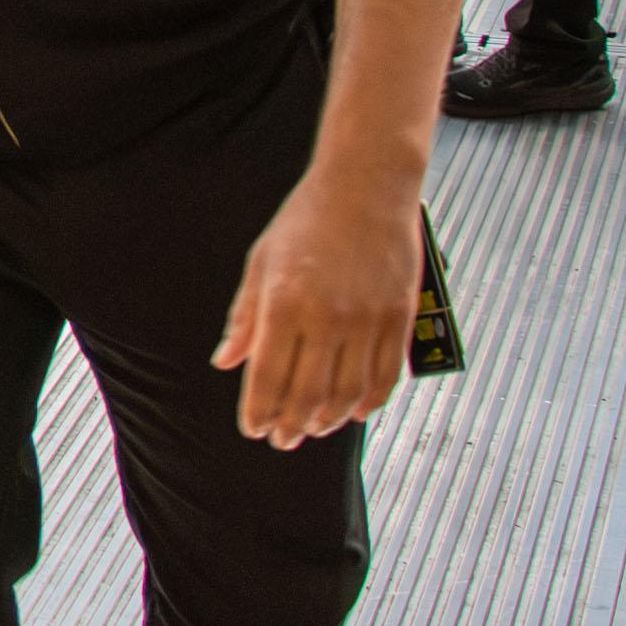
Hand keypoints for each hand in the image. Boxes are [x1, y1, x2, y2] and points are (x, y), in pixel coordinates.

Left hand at [213, 161, 421, 446]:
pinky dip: (370, 402)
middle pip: (308, 394)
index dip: (259, 412)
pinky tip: (354, 411)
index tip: (254, 429)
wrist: (366, 186)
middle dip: (291, 425)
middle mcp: (327, 317)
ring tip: (313, 428)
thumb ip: (245, 318)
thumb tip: (226, 362)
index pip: (268, 377)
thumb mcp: (261, 263)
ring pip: (348, 394)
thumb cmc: (308, 218)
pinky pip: (387, 376)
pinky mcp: (398, 317)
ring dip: (328, 420)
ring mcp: (367, 320)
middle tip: (282, 439)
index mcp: (285, 303)